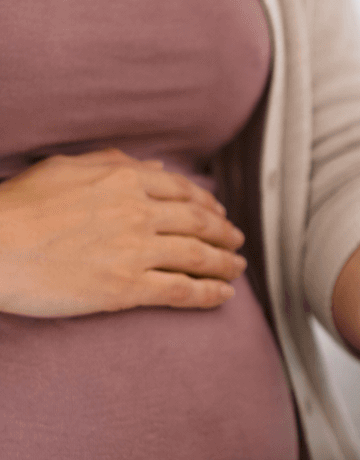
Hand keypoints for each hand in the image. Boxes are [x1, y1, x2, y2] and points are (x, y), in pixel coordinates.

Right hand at [0, 149, 247, 316]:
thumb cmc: (19, 205)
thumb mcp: (66, 168)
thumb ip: (114, 163)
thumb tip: (156, 166)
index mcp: (125, 179)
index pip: (184, 192)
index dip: (209, 205)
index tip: (220, 214)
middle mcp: (138, 212)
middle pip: (199, 223)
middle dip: (225, 234)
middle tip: (238, 242)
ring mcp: (135, 250)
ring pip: (198, 256)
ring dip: (226, 263)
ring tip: (238, 268)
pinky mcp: (126, 288)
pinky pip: (181, 290)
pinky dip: (209, 293)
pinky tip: (224, 296)